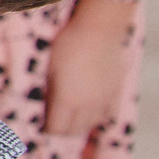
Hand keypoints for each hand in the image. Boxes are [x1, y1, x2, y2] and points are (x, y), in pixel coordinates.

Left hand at [40, 0, 135, 136]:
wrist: (100, 29)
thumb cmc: (68, 43)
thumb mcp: (50, 67)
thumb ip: (50, 91)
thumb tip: (46, 107)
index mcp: (68, 99)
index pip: (57, 128)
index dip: (48, 129)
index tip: (42, 126)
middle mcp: (88, 105)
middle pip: (74, 130)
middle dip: (62, 130)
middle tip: (54, 124)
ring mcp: (104, 99)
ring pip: (91, 124)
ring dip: (79, 125)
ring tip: (70, 119)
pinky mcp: (116, 91)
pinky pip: (106, 114)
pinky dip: (96, 116)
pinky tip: (90, 110)